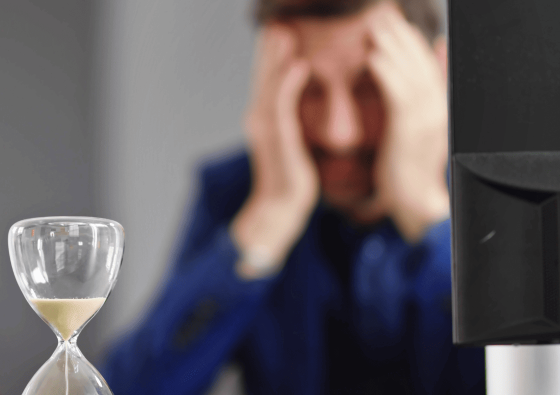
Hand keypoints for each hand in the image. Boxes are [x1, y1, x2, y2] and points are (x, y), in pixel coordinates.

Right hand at [231, 25, 317, 278]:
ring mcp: (266, 128)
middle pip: (262, 76)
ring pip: (269, 85)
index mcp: (262, 118)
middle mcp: (259, 119)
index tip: (276, 30)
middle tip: (275, 22)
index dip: (268, 55)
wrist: (281, 207)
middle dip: (268, 49)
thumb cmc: (291, 177)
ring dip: (276, 58)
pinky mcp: (279, 139)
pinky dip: (289, 84)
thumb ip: (290, 119)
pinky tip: (298, 66)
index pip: (265, 79)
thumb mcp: (291, 142)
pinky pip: (283, 106)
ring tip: (283, 33)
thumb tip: (301, 104)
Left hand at [360, 5, 450, 243]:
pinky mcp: (410, 132)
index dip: (411, 40)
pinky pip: (398, 95)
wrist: (417, 202)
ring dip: (392, 47)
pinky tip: (372, 58)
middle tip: (382, 14)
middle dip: (401, 35)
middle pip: (420, 61)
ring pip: (410, 72)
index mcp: (440, 106)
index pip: (428, 63)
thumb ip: (426, 92)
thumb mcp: (419, 126)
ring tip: (374, 27)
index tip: (395, 21)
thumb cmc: (411, 166)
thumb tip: (436, 55)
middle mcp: (437, 108)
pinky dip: (387, 74)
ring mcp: (426, 119)